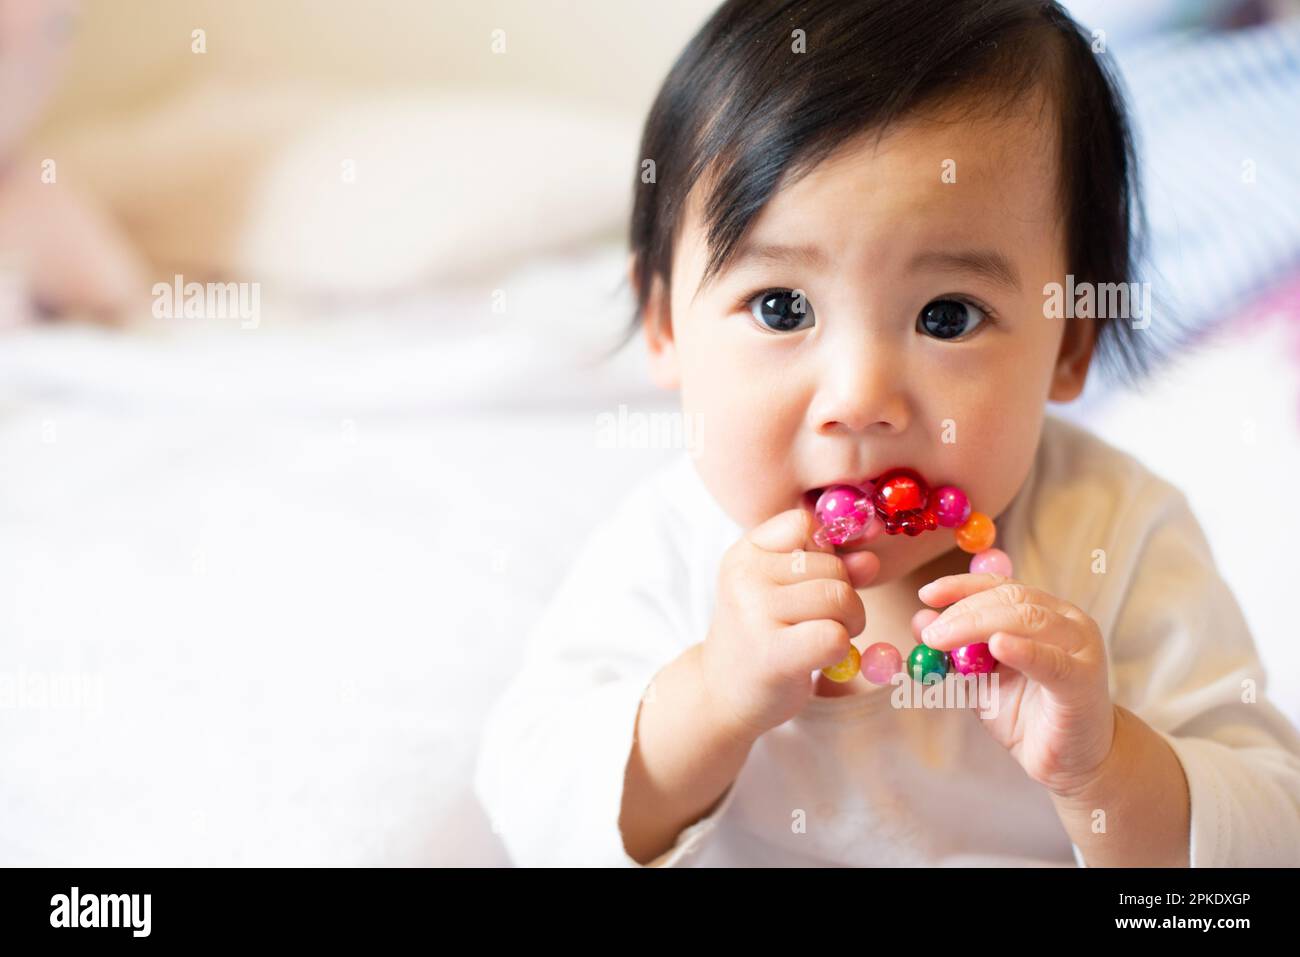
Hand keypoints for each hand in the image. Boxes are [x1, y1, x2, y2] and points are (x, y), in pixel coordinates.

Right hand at [699, 508, 881, 742]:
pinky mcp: (773, 652)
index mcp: (745, 552)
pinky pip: (835, 635)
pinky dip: (841, 648)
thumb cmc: (761, 636)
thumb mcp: (785, 591)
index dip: (824, 552)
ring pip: (840, 597)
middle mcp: (745, 576)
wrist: (722, 693)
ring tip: (824, 638)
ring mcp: (755, 613)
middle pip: (832, 565)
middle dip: (844, 595)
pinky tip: (821, 657)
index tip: (812, 581)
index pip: (804, 524)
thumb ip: (828, 567)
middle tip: (822, 621)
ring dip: (848, 622)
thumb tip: (870, 559)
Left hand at [913, 573, 1115, 797]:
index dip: (961, 585)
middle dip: (963, 611)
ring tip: (943, 639)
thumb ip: (955, 650)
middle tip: (930, 633)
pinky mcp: (1084, 681)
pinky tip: (998, 645)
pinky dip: (1023, 650)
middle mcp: (1067, 621)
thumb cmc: (1026, 714)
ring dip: (978, 625)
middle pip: (1010, 599)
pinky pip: (1051, 661)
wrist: (1071, 761)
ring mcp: (1080, 648)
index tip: (926, 594)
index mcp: (1044, 612)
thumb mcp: (981, 679)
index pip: (1001, 587)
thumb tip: (919, 620)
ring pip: (1028, 620)